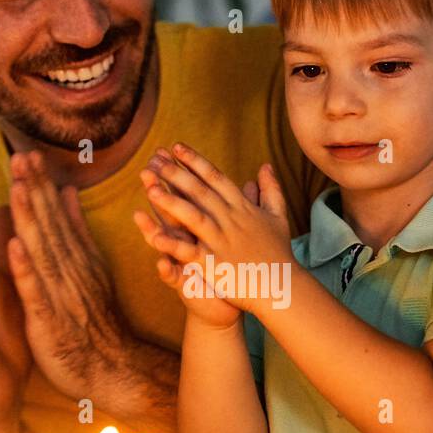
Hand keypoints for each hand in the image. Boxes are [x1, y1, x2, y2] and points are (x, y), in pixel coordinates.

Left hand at [5, 150, 148, 403]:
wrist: (111, 369)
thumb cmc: (96, 321)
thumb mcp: (91, 269)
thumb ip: (77, 231)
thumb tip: (69, 191)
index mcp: (76, 258)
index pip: (57, 215)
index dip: (42, 184)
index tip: (28, 152)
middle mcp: (69, 271)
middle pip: (49, 226)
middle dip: (34, 190)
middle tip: (20, 156)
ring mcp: (60, 295)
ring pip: (42, 252)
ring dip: (29, 219)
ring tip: (16, 188)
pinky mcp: (48, 322)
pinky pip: (37, 292)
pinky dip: (27, 269)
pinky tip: (15, 246)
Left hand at [143, 142, 293, 314]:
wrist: (282, 285)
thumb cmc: (279, 252)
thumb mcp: (278, 215)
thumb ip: (271, 189)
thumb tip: (266, 166)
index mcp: (242, 207)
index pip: (215, 178)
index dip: (195, 161)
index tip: (176, 147)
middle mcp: (230, 220)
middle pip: (200, 191)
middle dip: (176, 173)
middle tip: (155, 158)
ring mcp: (221, 241)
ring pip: (192, 216)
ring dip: (170, 201)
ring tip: (149, 187)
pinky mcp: (214, 264)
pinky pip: (190, 252)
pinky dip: (173, 244)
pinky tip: (154, 236)